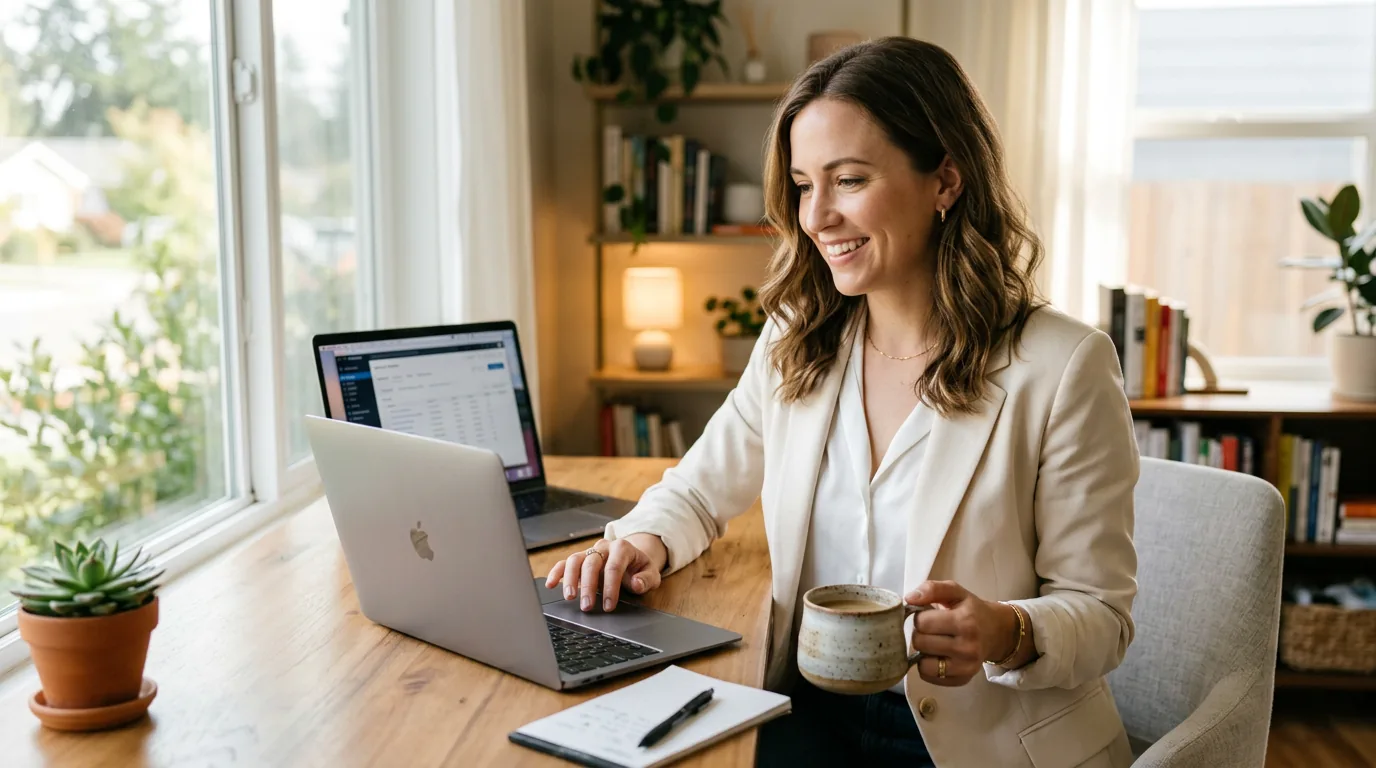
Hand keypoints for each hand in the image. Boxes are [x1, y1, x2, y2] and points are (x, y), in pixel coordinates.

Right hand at [545, 533, 667, 611]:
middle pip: (591, 563)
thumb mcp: (651, 574)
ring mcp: (589, 552)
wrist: (632, 559)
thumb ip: (646, 579)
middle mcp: (603, 547)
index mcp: (622, 548)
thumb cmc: (640, 569)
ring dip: (570, 579)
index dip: (610, 587)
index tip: (608, 605)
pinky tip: (551, 585)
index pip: (614, 567)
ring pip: (575, 560)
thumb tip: (637, 584)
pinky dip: (556, 573)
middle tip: (587, 606)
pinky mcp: (579, 559)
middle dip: (588, 586)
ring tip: (569, 598)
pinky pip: (564, 563)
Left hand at [903, 580, 1020, 686]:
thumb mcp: (955, 591)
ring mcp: (966, 667)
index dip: (920, 617)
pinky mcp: (962, 679)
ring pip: (923, 664)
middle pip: (920, 643)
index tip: (929, 615)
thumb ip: (932, 589)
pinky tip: (938, 656)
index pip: (922, 622)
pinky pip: (929, 676)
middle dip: (920, 634)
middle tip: (931, 630)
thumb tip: (909, 598)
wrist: (997, 632)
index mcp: (965, 621)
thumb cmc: (971, 610)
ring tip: (933, 643)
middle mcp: (967, 647)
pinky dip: (928, 666)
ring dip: (923, 653)